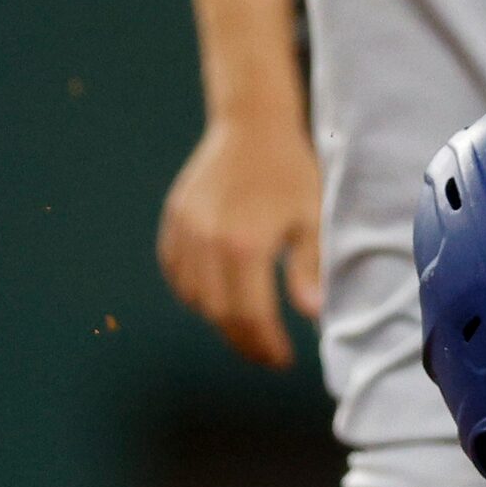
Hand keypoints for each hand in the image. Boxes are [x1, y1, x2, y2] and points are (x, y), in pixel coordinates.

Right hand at [157, 111, 322, 368]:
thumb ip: (308, 268)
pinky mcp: (173, 221)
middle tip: (267, 355)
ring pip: (194, 297)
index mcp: (244, 246)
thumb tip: (312, 314)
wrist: (252, 127)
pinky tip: (217, 299)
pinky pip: (176, 272)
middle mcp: (207, 242)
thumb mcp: (311, 220)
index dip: (266, 345)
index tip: (283, 360)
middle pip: (218, 314)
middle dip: (244, 342)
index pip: (250, 316)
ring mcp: (185, 231)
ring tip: (248, 329)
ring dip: (219, 320)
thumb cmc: (292, 174)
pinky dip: (193, 293)